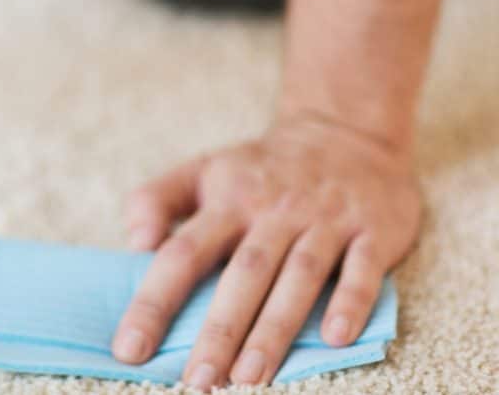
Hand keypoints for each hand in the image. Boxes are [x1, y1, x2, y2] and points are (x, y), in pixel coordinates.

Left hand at [112, 115, 421, 389]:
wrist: (345, 132)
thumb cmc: (261, 169)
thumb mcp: (203, 169)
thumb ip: (156, 199)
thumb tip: (134, 242)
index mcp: (227, 201)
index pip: (182, 253)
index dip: (154, 301)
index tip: (130, 348)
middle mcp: (274, 212)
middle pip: (243, 274)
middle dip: (219, 331)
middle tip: (197, 382)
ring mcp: (324, 220)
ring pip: (298, 277)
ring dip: (275, 329)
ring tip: (250, 378)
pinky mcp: (372, 230)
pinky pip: (362, 268)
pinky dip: (349, 301)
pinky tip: (335, 339)